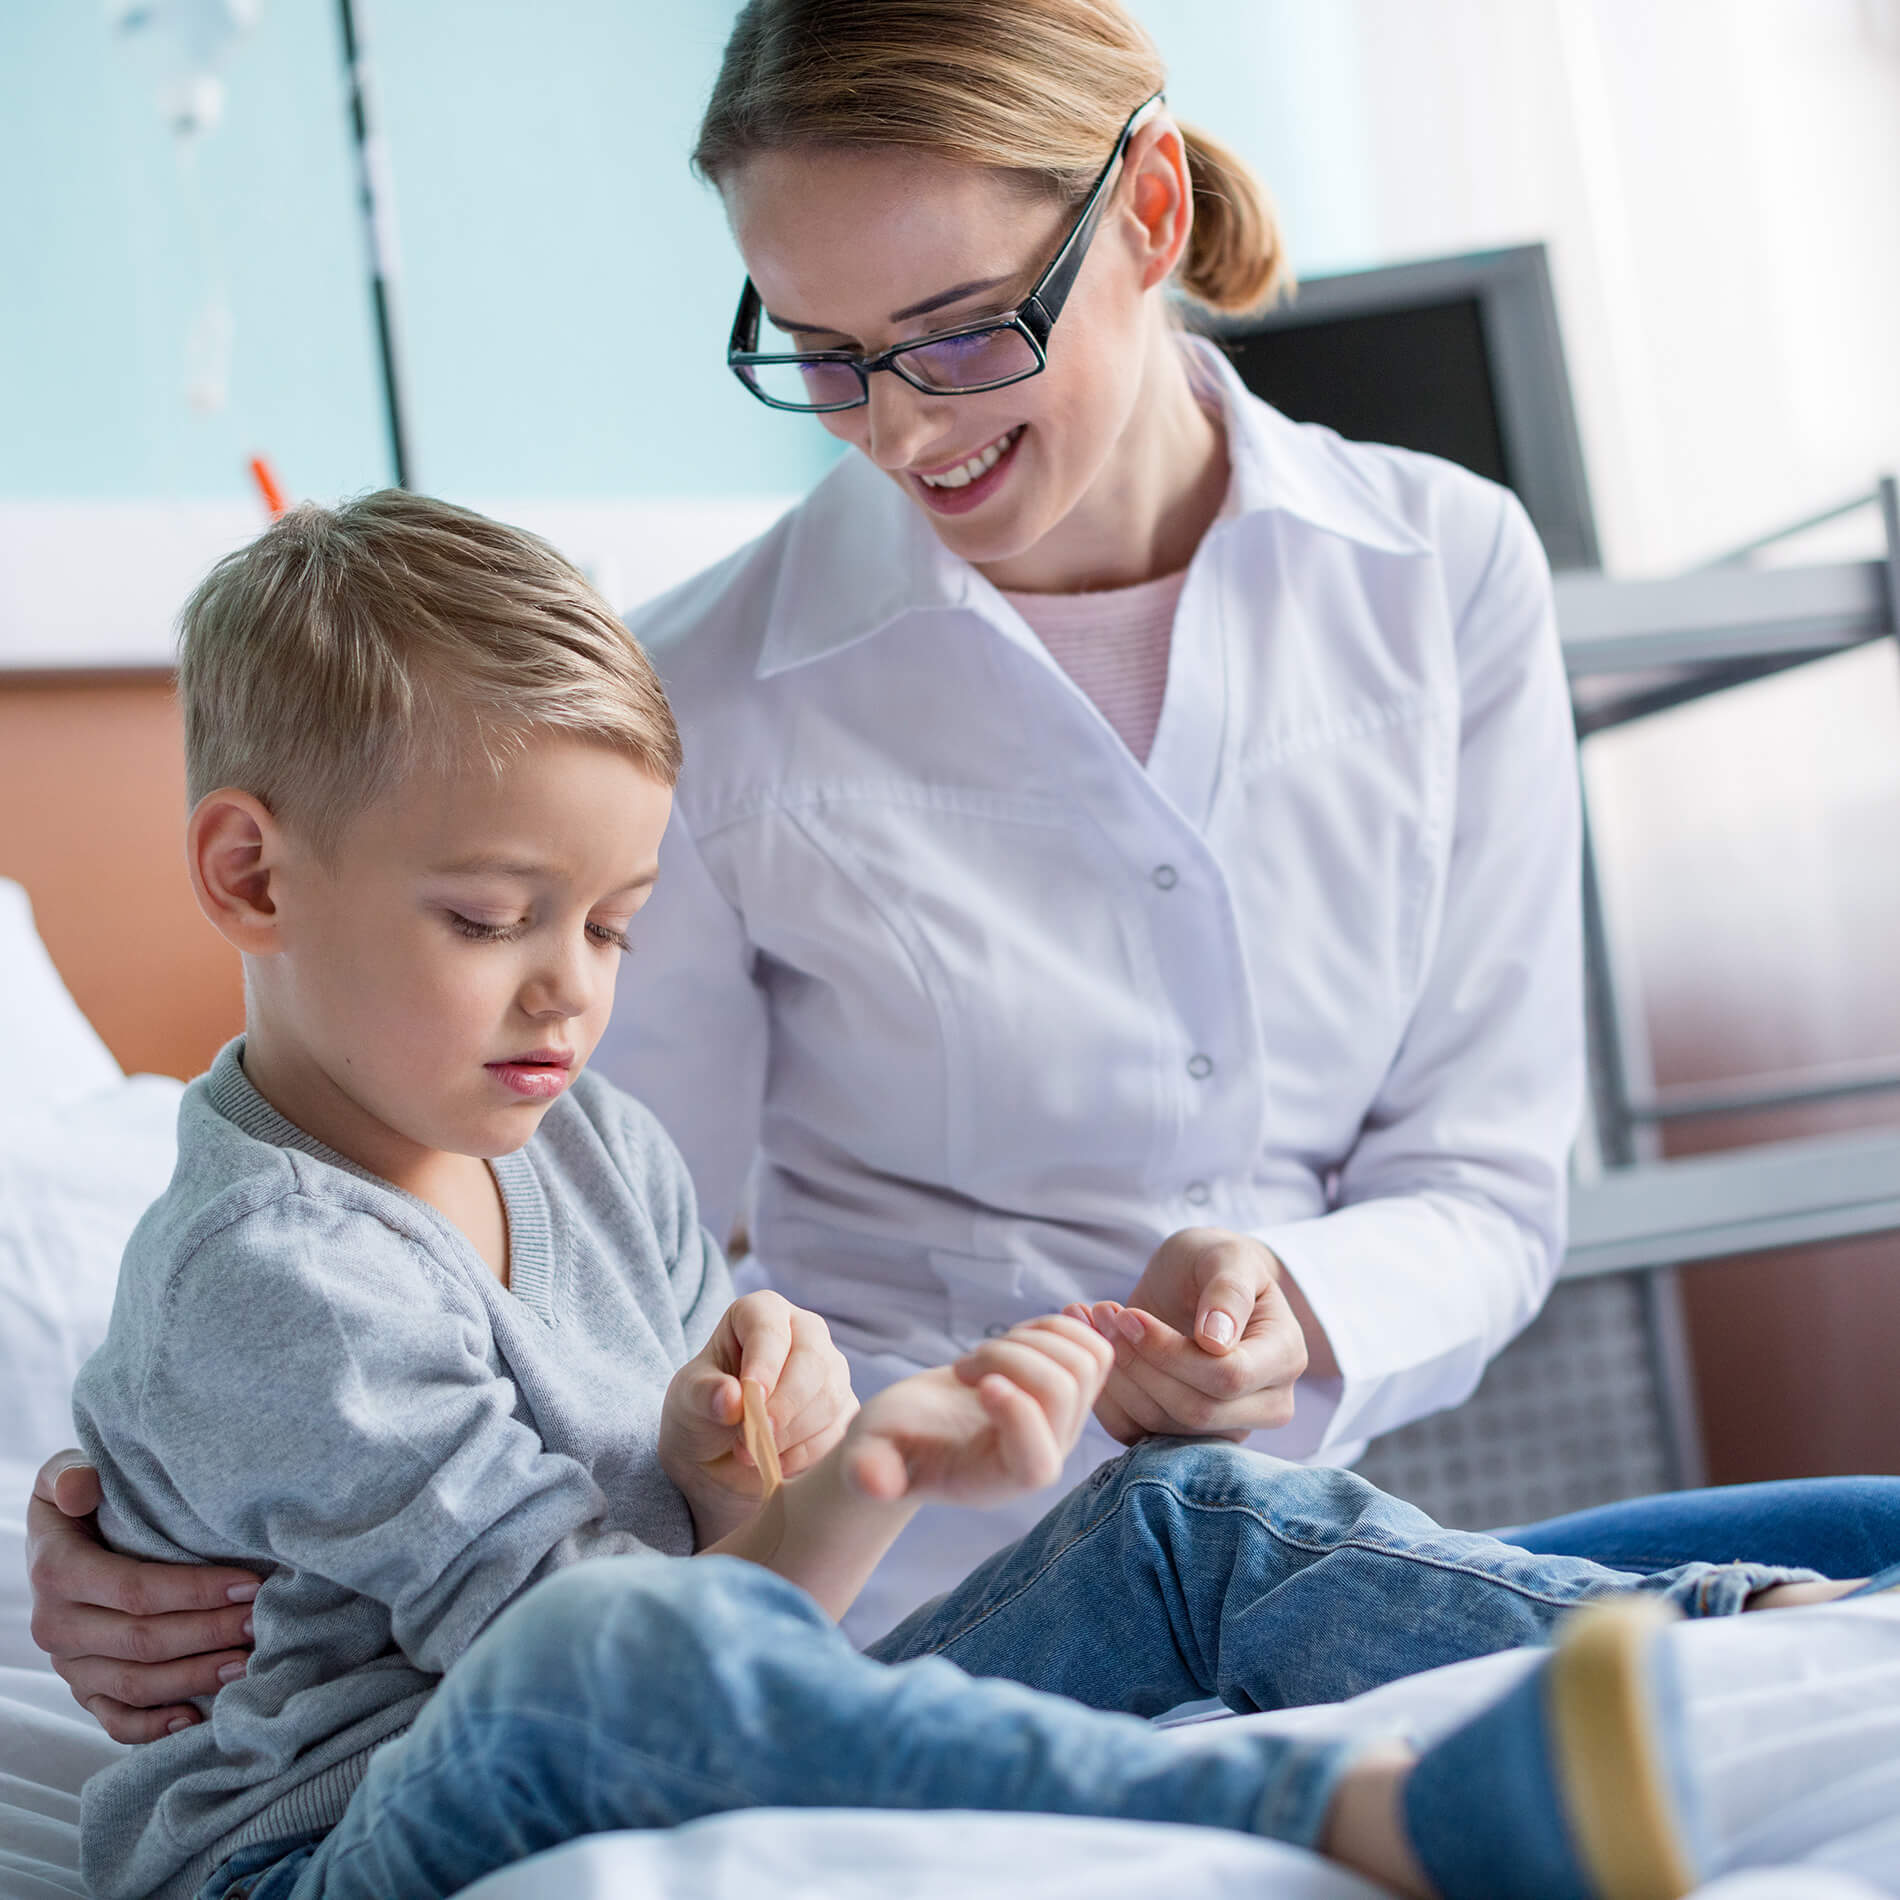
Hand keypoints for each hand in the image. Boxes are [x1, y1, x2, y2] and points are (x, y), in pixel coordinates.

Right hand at [26, 1450, 258, 1742]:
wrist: (63, 1538)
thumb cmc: (86, 1498)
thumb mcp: (69, 1472)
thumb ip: (72, 1473)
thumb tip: (83, 1486)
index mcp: (56, 1571)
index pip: (134, 1590)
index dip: (194, 1591)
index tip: (248, 1584)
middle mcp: (57, 1625)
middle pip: (142, 1641)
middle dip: (209, 1634)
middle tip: (261, 1625)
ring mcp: (70, 1664)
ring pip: (134, 1685)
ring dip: (194, 1678)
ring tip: (247, 1664)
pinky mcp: (83, 1689)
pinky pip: (114, 1720)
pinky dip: (153, 1726)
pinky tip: (195, 1717)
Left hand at [661, 1291, 856, 1530]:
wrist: (720, 1455)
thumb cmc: (703, 1411)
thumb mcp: (688, 1401)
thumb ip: (705, 1394)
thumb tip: (731, 1398)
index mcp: (762, 1312)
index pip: (770, 1327)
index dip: (764, 1362)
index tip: (750, 1399)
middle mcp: (804, 1332)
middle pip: (812, 1360)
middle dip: (783, 1405)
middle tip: (752, 1439)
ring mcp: (831, 1369)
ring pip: (830, 1397)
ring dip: (791, 1435)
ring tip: (752, 1453)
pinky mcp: (844, 1408)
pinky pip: (838, 1430)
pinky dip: (805, 1454)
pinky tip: (775, 1463)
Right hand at [843, 1314, 1112, 1506]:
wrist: (923, 1425)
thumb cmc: (895, 1440)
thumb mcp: (868, 1454)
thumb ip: (869, 1470)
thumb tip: (872, 1482)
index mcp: (1001, 1481)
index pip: (1038, 1462)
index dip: (1016, 1414)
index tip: (972, 1380)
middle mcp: (1046, 1453)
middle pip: (1063, 1391)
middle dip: (1009, 1358)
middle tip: (964, 1367)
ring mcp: (1067, 1420)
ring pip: (1085, 1362)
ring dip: (1030, 1340)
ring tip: (988, 1353)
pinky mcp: (1074, 1386)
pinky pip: (1093, 1345)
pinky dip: (1054, 1327)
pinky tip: (1013, 1339)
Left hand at [1076, 1226, 1315, 1444]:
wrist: (1199, 1282)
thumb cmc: (1217, 1261)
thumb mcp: (1226, 1256)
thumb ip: (1228, 1292)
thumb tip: (1217, 1342)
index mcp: (1284, 1358)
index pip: (1229, 1377)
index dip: (1171, 1352)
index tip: (1129, 1314)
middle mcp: (1265, 1404)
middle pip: (1195, 1410)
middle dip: (1139, 1363)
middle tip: (1102, 1314)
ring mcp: (1225, 1427)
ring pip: (1162, 1425)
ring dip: (1117, 1375)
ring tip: (1094, 1321)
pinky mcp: (1183, 1435)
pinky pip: (1136, 1434)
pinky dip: (1106, 1396)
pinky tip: (1092, 1350)